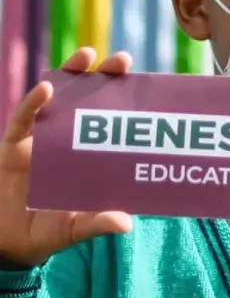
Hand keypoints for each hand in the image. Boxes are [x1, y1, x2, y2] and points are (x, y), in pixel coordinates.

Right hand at [0, 48, 133, 266]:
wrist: (7, 242)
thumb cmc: (47, 234)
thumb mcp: (74, 230)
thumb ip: (96, 223)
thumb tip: (127, 224)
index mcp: (90, 158)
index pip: (111, 124)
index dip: (125, 103)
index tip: (147, 84)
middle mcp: (68, 143)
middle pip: (88, 102)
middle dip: (105, 78)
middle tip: (123, 60)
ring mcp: (41, 141)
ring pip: (58, 100)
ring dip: (71, 75)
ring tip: (87, 55)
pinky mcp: (13, 145)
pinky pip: (24, 119)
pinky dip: (34, 103)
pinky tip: (48, 88)